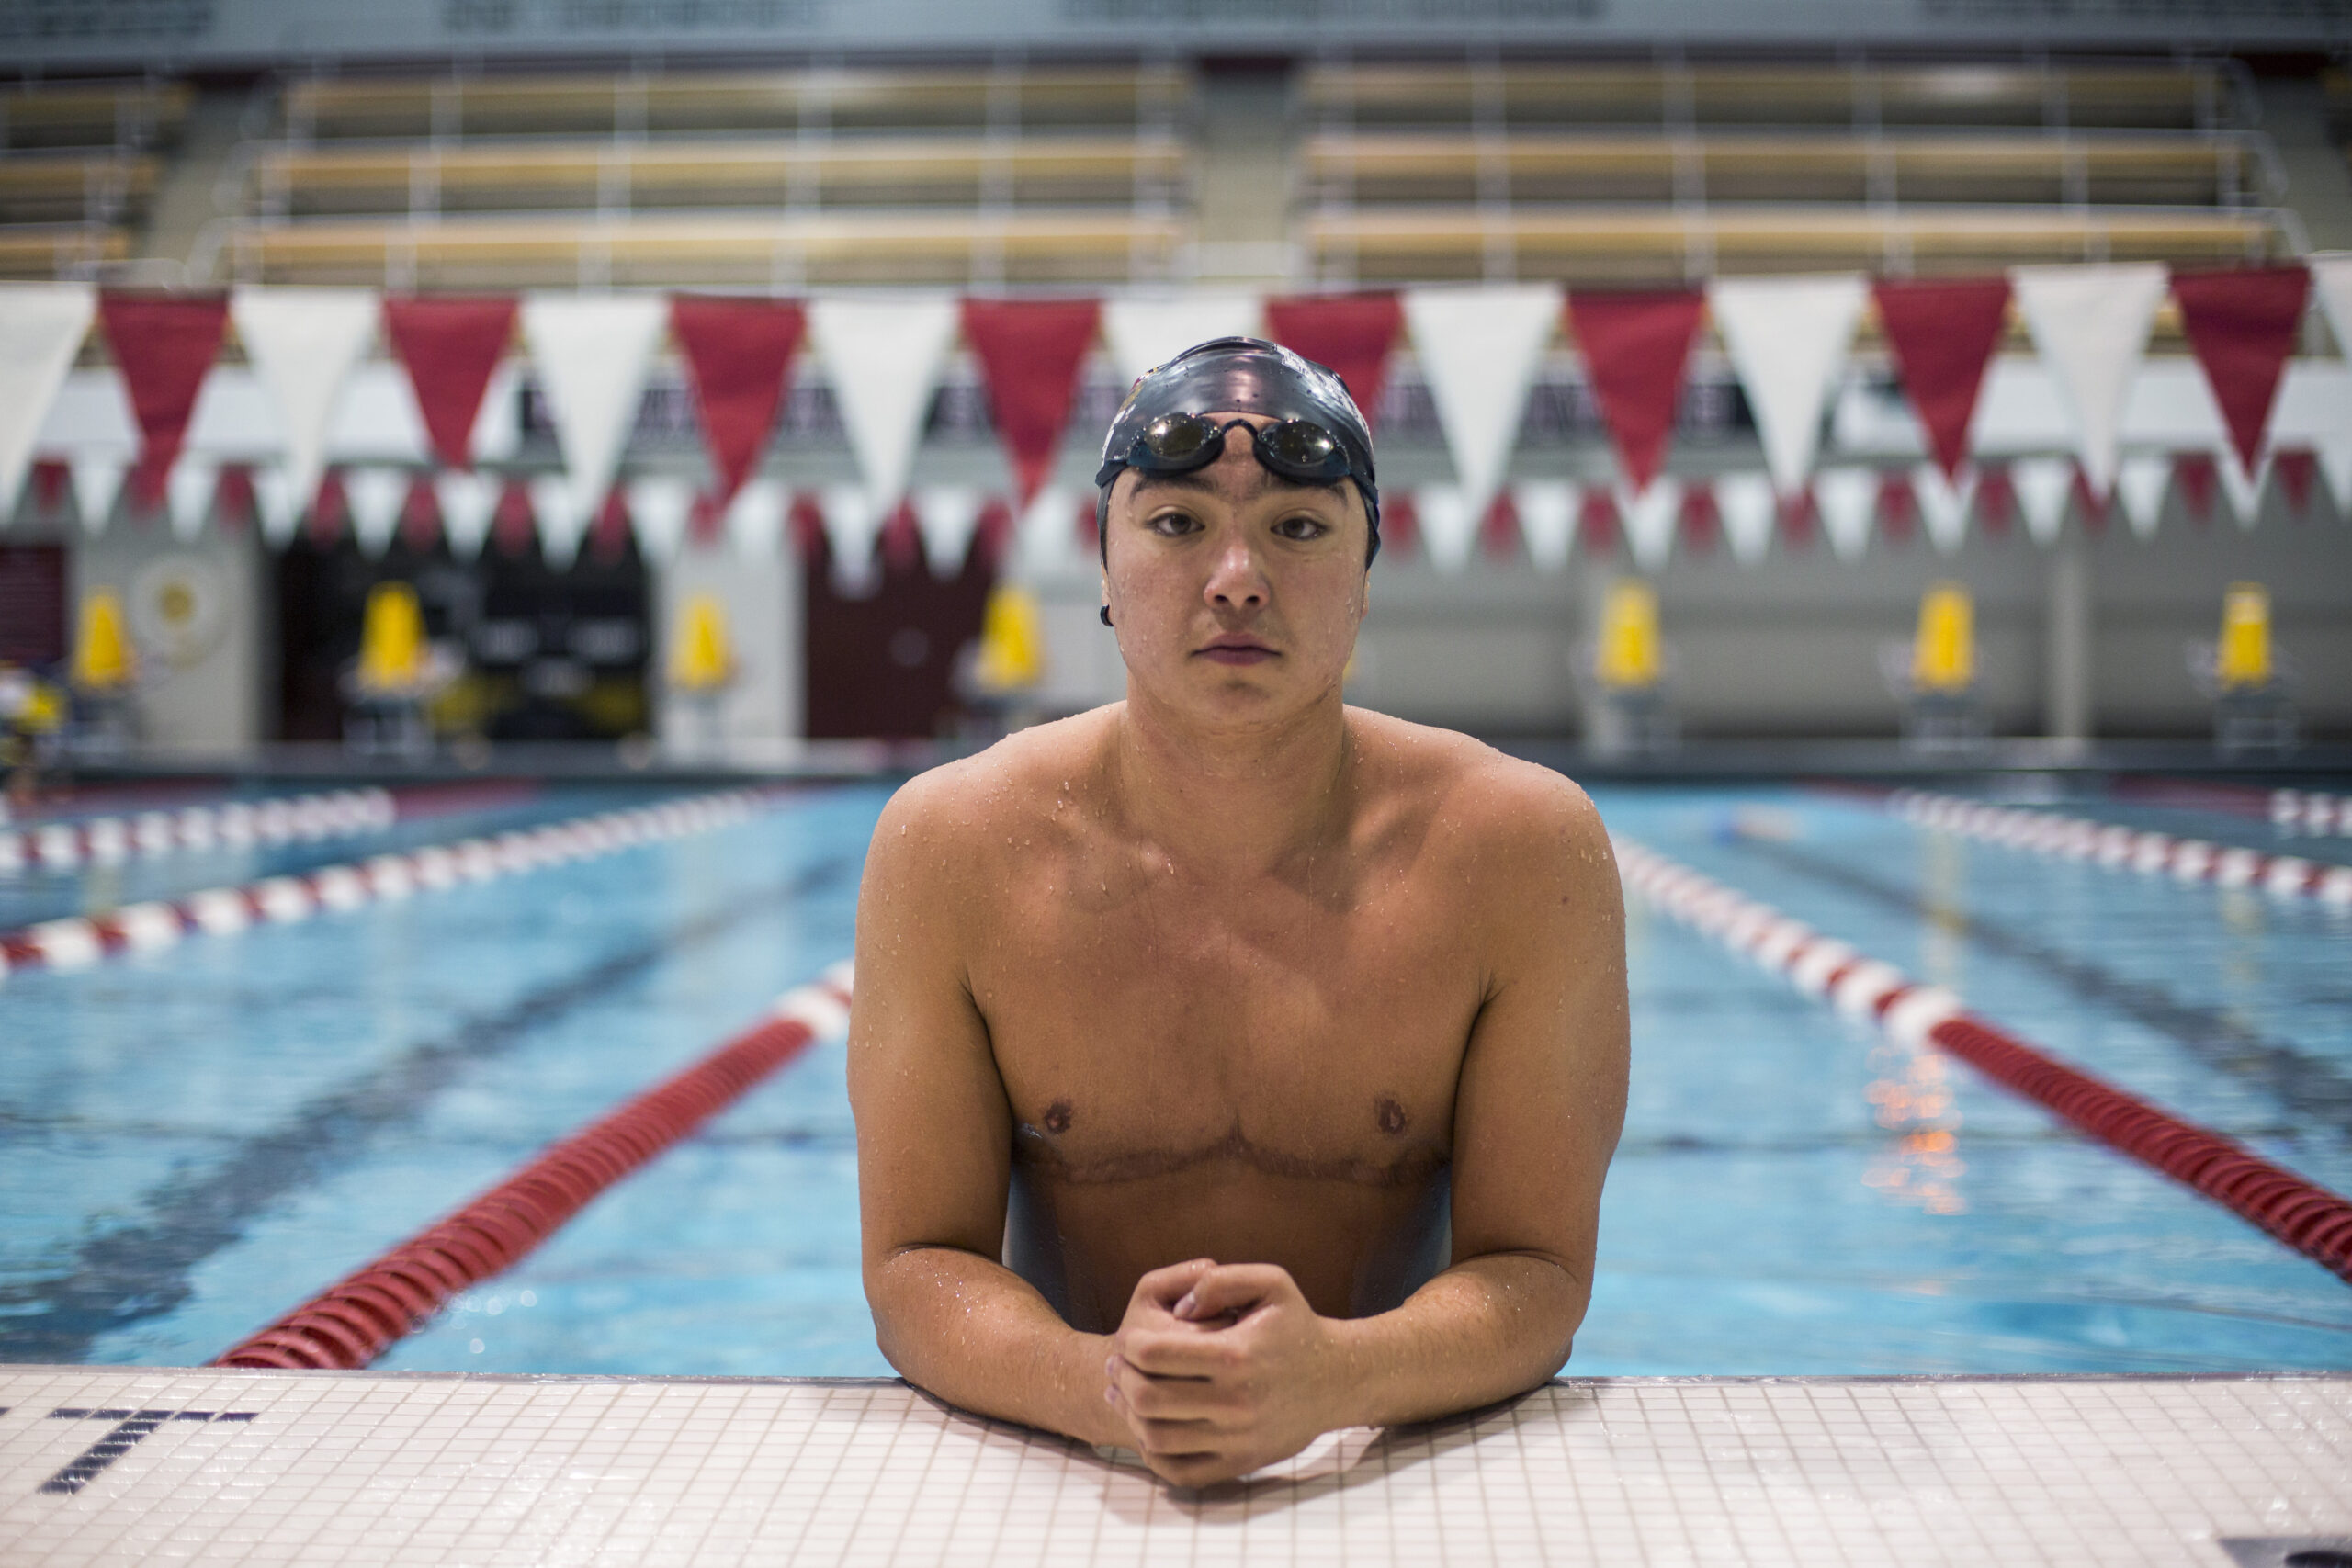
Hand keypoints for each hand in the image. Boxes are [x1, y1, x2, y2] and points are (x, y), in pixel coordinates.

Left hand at [1102, 1259, 1352, 1487]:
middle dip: (1121, 1378)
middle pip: (1147, 1398)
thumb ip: (1221, 1280)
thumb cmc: (1295, 1326)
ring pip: (1156, 1437)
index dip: (1128, 1344)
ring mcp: (1237, 1439)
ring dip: (1129, 1415)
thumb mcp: (1271, 1282)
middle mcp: (1235, 1403)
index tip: (1126, 1338)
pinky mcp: (1239, 1463)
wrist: (1335, 1379)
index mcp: (1235, 1355)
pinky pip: (1179, 1471)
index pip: (1154, 1354)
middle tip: (1116, 1366)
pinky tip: (1147, 1428)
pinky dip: (1152, 1453)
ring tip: (1123, 1394)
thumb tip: (1181, 1307)